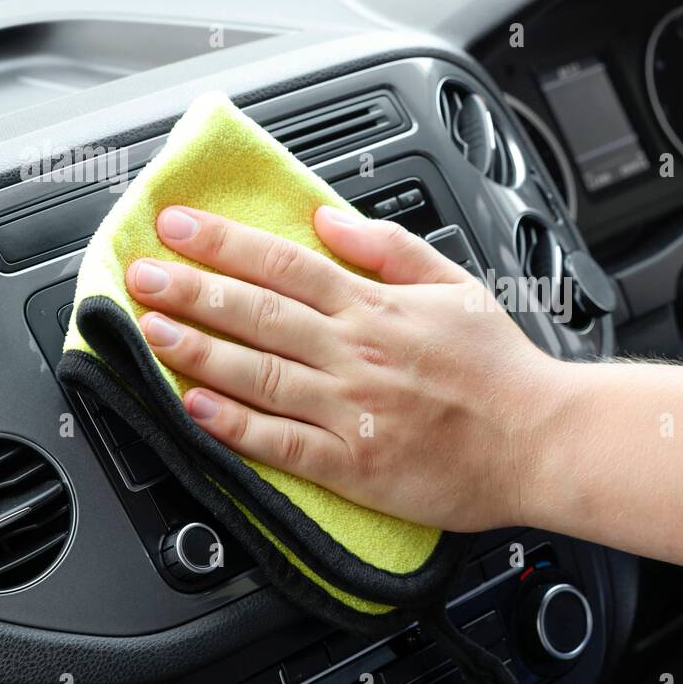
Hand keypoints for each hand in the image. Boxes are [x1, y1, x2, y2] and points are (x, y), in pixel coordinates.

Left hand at [123, 204, 564, 531]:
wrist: (540, 440)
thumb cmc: (502, 368)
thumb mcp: (457, 283)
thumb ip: (390, 247)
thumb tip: (329, 217)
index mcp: (378, 307)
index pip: (285, 264)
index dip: (225, 242)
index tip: (179, 226)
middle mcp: (356, 353)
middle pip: (259, 313)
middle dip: (193, 288)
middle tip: (142, 273)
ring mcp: (351, 411)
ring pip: (258, 373)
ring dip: (197, 349)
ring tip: (151, 330)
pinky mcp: (352, 466)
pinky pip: (281, 443)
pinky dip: (234, 425)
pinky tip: (195, 407)